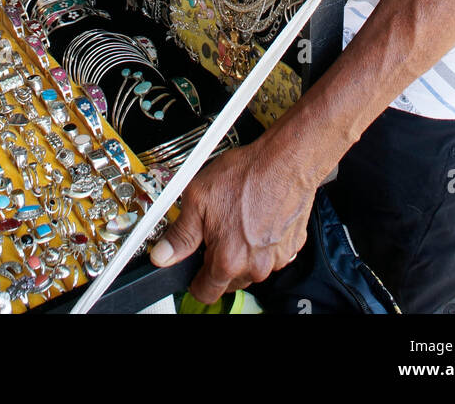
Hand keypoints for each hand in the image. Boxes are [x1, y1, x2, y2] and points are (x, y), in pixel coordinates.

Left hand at [149, 135, 317, 303]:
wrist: (286, 160)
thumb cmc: (247, 174)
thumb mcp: (198, 198)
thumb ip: (180, 233)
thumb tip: (162, 255)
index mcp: (228, 260)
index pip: (205, 293)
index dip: (194, 281)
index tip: (194, 269)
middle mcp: (254, 266)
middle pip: (229, 281)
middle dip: (219, 263)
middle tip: (216, 233)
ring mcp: (277, 259)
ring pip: (251, 268)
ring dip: (243, 254)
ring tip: (239, 220)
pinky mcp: (292, 247)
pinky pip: (271, 254)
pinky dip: (263, 243)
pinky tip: (258, 218)